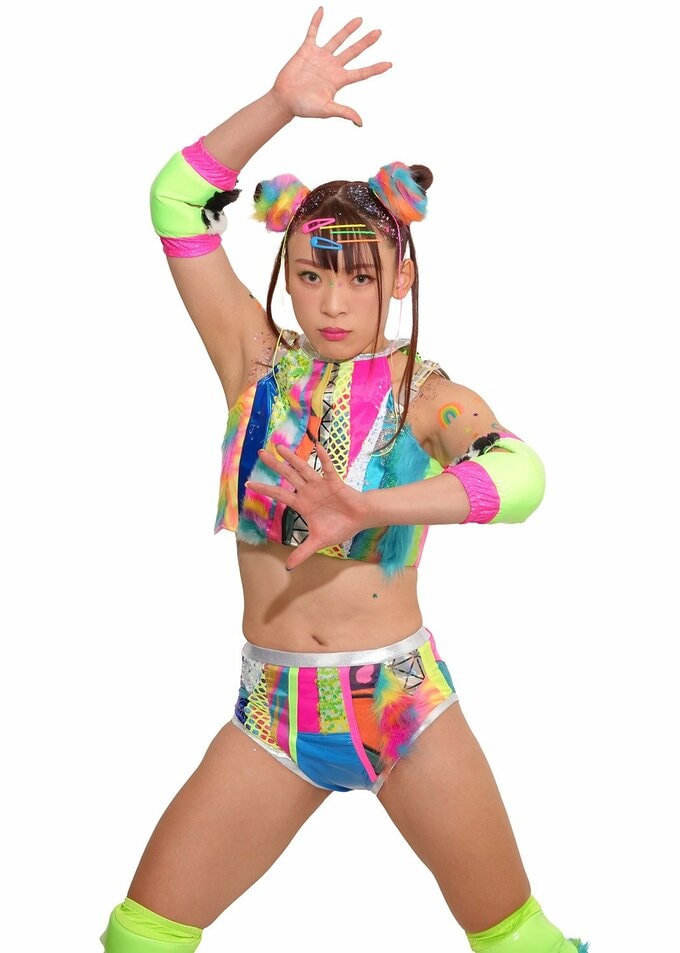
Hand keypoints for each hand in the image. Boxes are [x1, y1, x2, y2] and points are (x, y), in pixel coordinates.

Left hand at [245, 442, 370, 569]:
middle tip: (260, 453)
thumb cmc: (340, 527)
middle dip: (274, 465)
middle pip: (287, 476)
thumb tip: (288, 567)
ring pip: (303, 469)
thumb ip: (302, 552)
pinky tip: (317, 446)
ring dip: (292, 458)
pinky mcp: (334, 482)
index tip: (248, 483)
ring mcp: (320, 485)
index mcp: (302, 504)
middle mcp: (308, 491)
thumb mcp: (318, 542)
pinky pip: (328, 468)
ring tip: (279, 447)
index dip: (264, 489)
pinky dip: (323, 458)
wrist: (360, 520)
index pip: (279, 494)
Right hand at [271, 7, 391, 125]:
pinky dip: (317, 21)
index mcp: (339, 80)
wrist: (285, 100)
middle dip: (366, 42)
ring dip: (348, 30)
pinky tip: (322, 10)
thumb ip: (343, 112)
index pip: (361, 73)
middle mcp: (332, 66)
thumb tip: (360, 122)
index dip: (375, 68)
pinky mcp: (307, 50)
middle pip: (353, 51)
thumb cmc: (304, 107)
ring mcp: (320, 57)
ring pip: (338, 39)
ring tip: (360, 20)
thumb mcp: (326, 110)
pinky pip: (313, 32)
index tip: (390, 64)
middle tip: (379, 32)